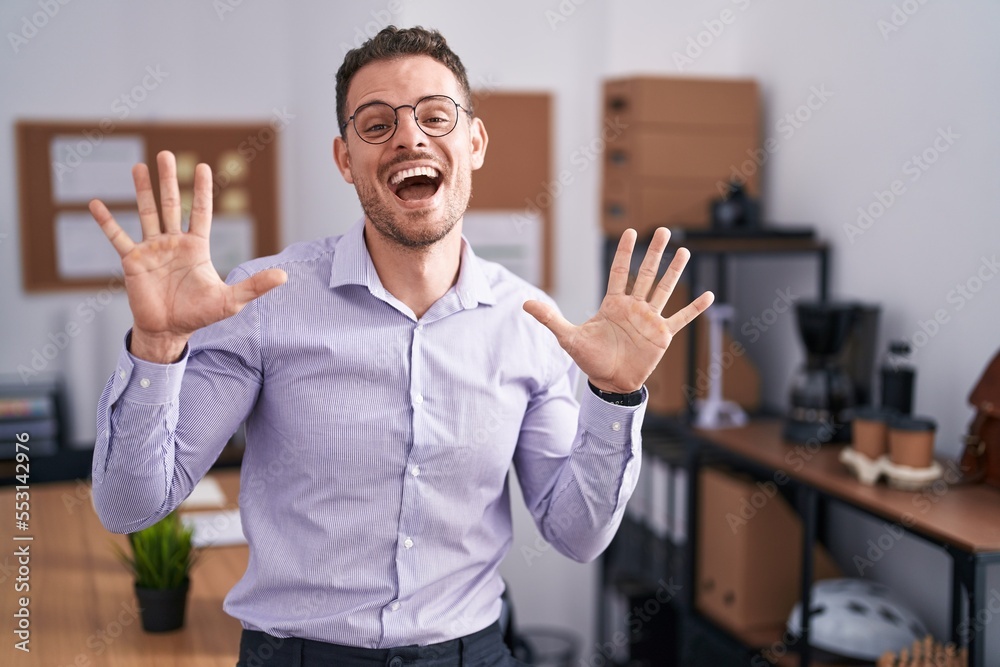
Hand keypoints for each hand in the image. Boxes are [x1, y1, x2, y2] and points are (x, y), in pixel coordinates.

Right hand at [89, 151, 286, 362]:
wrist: (169, 331)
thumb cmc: (200, 315)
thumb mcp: (231, 300)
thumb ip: (255, 285)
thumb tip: (285, 276)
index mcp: (196, 247)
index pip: (200, 212)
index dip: (202, 191)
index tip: (204, 167)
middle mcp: (173, 243)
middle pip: (170, 205)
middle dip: (169, 180)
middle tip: (167, 155)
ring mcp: (152, 250)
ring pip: (146, 213)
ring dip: (142, 190)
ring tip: (139, 166)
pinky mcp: (132, 261)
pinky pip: (118, 237)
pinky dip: (106, 221)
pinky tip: (96, 204)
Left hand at [523, 227, 713, 393]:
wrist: (609, 383)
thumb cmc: (589, 359)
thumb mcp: (568, 337)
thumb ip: (550, 318)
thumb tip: (524, 304)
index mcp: (613, 304)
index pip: (620, 272)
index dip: (625, 252)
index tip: (630, 232)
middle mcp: (633, 307)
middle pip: (645, 274)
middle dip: (654, 253)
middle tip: (662, 231)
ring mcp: (649, 320)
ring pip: (664, 289)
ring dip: (674, 272)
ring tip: (684, 251)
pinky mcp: (662, 336)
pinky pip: (680, 318)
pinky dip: (694, 309)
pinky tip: (707, 295)